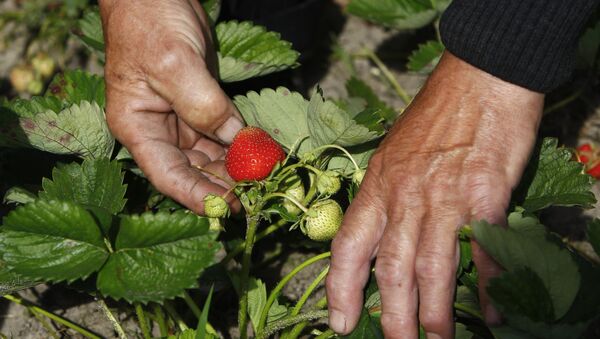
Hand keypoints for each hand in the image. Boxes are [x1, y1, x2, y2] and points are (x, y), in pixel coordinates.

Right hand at [100, 0, 242, 213]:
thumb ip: (203, 105)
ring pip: (212, 157)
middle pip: (194, 170)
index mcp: (138, 128)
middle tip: (258, 194)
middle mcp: (160, 131)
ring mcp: (183, 120)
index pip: (168, 175)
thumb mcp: (175, 64)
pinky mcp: (204, 107)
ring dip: (238, 170)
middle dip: (224, 185)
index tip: (228, 208)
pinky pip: (225, 135)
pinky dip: (243, 146)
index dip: (197, 196)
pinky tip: (263, 155)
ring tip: (265, 179)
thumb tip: (236, 141)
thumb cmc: (151, 24)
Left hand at [326, 52, 543, 337]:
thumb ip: (386, 195)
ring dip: (435, 313)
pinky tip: (489, 311)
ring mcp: (445, 197)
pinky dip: (487, 285)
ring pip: (433, 268)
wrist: (479, 78)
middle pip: (392, 270)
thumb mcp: (392, 153)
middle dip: (393, 317)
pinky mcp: (485, 194)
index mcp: (377, 187)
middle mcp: (404, 196)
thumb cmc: (435, 115)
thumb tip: (383, 237)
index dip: (340, 289)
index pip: (349, 247)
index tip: (339, 322)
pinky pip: (483, 249)